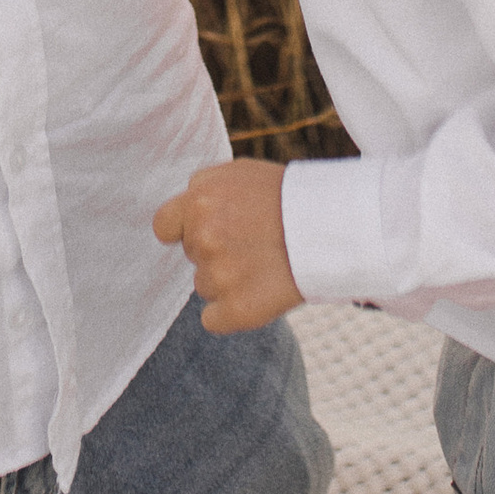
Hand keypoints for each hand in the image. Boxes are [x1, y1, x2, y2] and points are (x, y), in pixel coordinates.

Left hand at [153, 157, 302, 334]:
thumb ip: (205, 190)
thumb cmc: (288, 196)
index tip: (201, 234)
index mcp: (198, 200)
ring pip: (205, 286)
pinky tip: (257, 295)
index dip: (182, 231)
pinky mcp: (236, 309)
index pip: (164, 226)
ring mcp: (218, 275)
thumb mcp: (240, 173)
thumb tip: (184, 212)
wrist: (331, 226)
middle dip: (216, 251)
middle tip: (254, 243)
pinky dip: (231, 313)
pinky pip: (212, 320)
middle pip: (193, 255)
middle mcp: (202, 237)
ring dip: (228, 280)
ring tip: (264, 264)